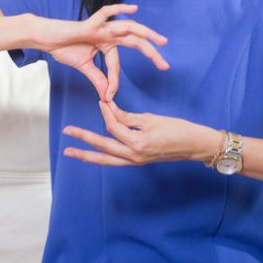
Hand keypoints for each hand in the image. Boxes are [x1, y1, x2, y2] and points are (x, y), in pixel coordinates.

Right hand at [42, 4, 168, 100]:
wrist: (47, 39)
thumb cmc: (64, 49)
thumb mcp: (84, 67)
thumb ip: (98, 79)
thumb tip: (107, 96)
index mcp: (107, 45)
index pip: (117, 65)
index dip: (114, 82)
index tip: (110, 96)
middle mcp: (108, 34)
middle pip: (135, 42)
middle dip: (152, 53)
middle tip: (165, 66)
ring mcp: (101, 28)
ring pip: (129, 28)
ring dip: (146, 34)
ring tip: (161, 41)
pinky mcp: (91, 23)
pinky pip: (106, 12)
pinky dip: (120, 9)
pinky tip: (134, 9)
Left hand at [62, 100, 221, 165]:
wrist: (195, 145)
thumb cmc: (178, 129)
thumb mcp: (151, 119)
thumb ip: (127, 117)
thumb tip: (109, 110)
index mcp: (137, 143)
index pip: (113, 126)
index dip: (106, 112)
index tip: (103, 101)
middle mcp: (134, 155)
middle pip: (103, 146)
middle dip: (83, 139)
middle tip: (66, 132)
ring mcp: (136, 161)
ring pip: (106, 159)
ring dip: (87, 154)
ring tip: (70, 152)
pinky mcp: (138, 161)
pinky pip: (115, 160)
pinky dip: (103, 157)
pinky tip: (93, 155)